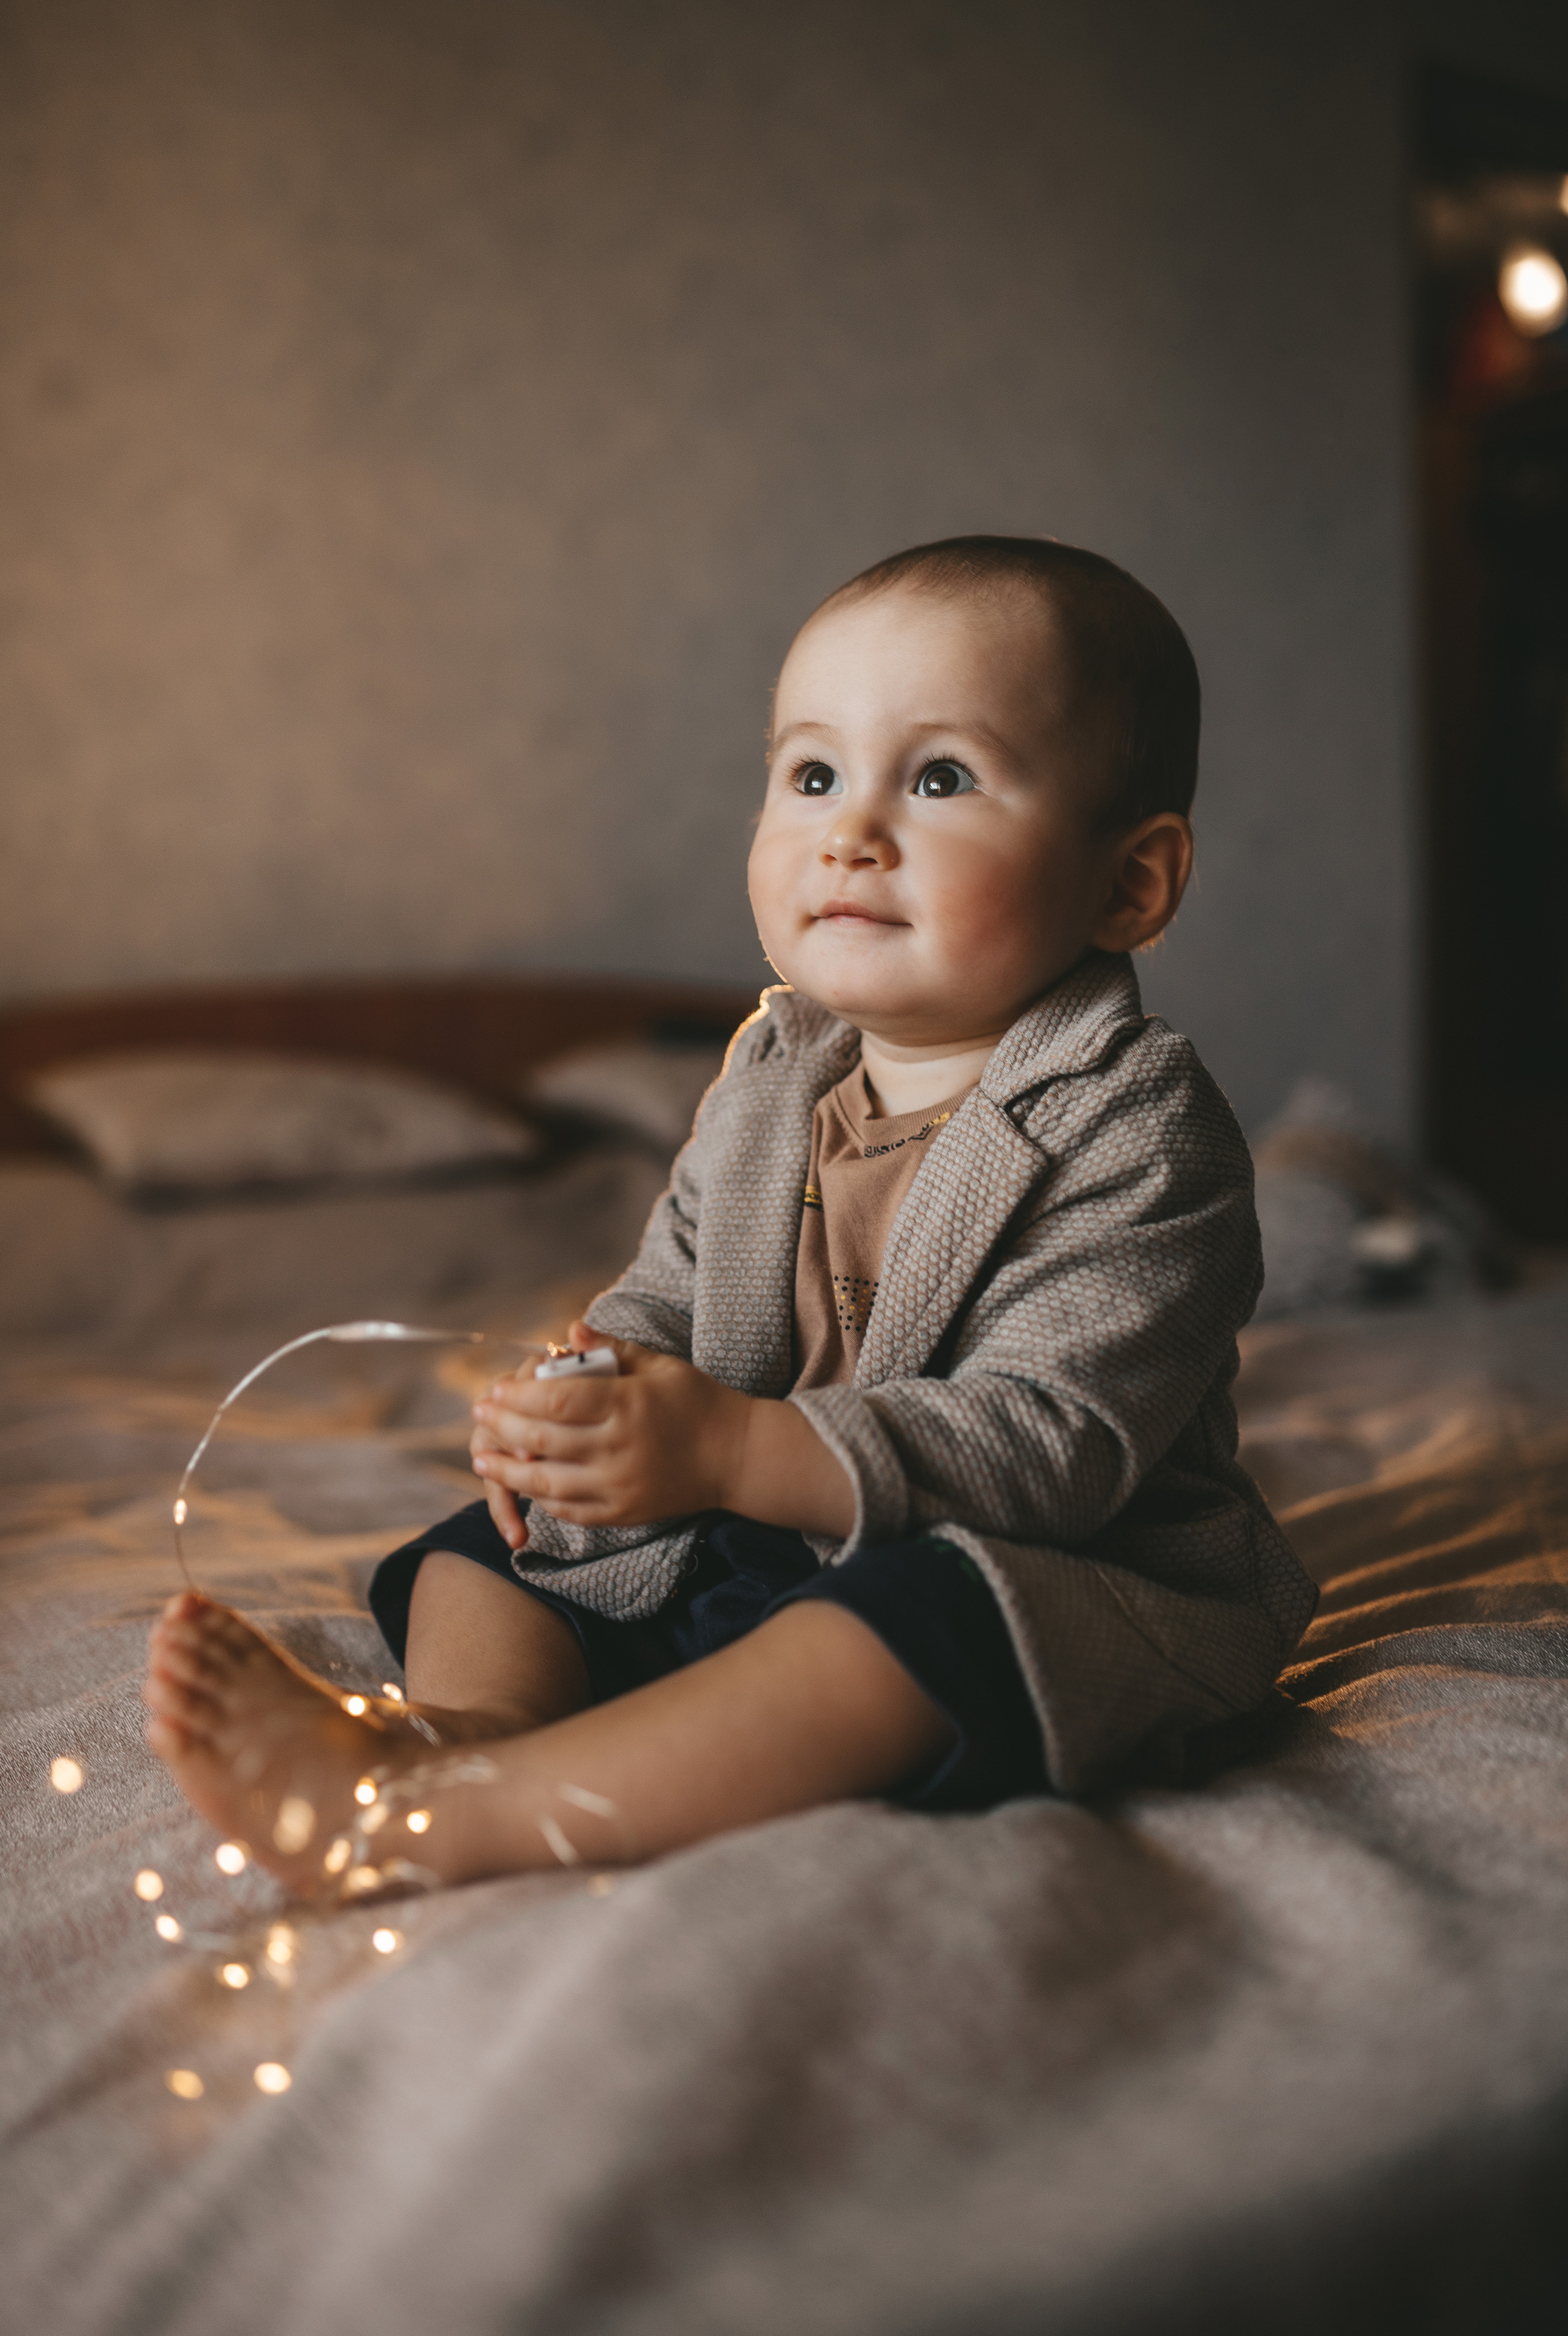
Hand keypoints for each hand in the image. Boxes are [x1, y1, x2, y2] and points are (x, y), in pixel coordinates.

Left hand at [469, 1320, 855, 1545]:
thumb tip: (568, 1331)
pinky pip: (570, 1509)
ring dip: (508, 1470)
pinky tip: (524, 1483)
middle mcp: (619, 1449)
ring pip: (548, 1482)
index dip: (518, 1396)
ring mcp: (619, 1486)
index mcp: (628, 1406)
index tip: (493, 1389)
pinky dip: (542, 1497)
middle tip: (479, 1413)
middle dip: (503, 1427)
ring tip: (482, 1458)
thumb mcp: (659, 1364)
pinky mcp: (623, 1512)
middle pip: (543, 1440)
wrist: (738, 1457)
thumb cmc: (698, 1401)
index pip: (557, 1400)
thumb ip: (612, 1348)